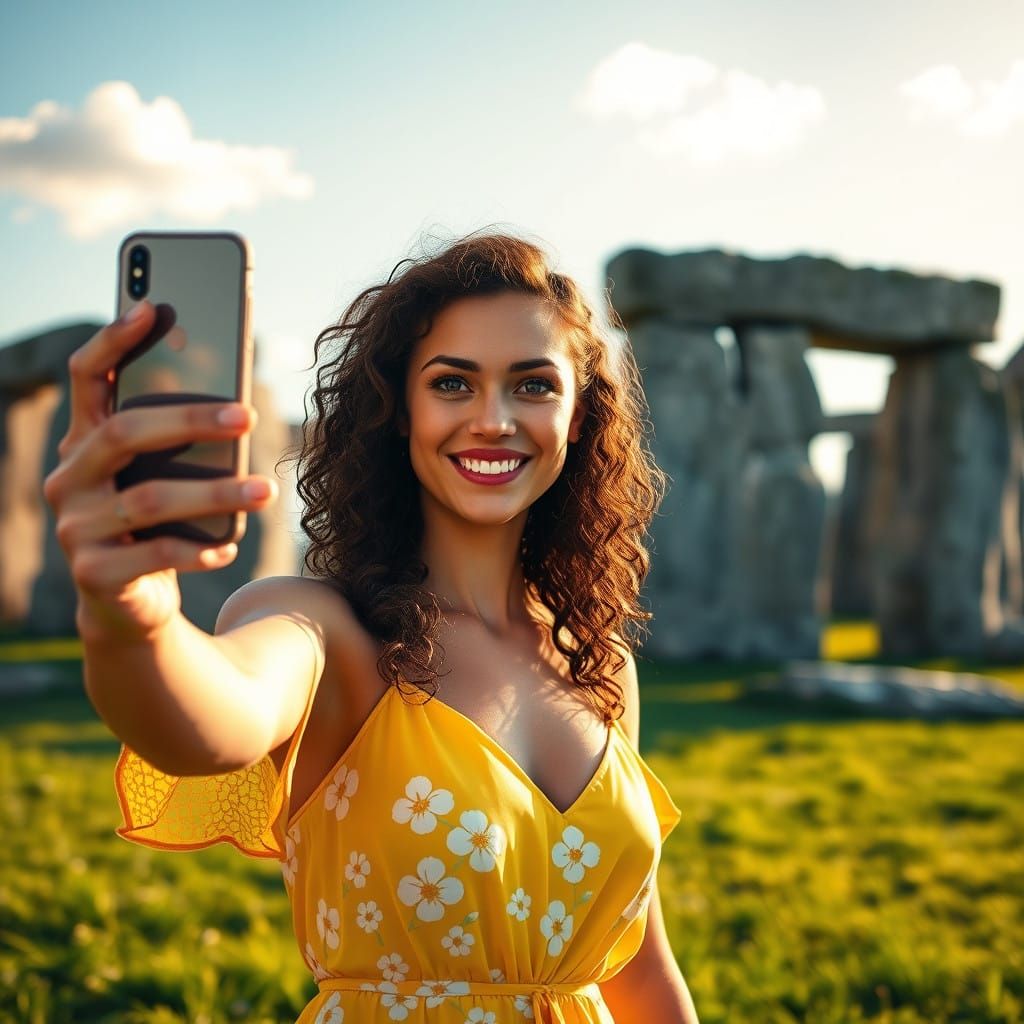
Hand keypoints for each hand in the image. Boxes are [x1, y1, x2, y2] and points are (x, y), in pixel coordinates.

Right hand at [42, 302, 278, 643]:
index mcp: (85, 442)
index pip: (87, 378)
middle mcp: (70, 478)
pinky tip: (230, 548)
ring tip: (266, 490)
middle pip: (124, 433)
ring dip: (216, 492)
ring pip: (150, 499)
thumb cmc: (156, 523)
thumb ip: (179, 441)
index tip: (152, 308)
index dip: (113, 341)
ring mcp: (76, 526)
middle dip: (189, 419)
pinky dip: (200, 550)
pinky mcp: (94, 573)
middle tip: (247, 416)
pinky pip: (155, 555)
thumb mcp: (162, 476)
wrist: (129, 601)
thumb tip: (236, 400)